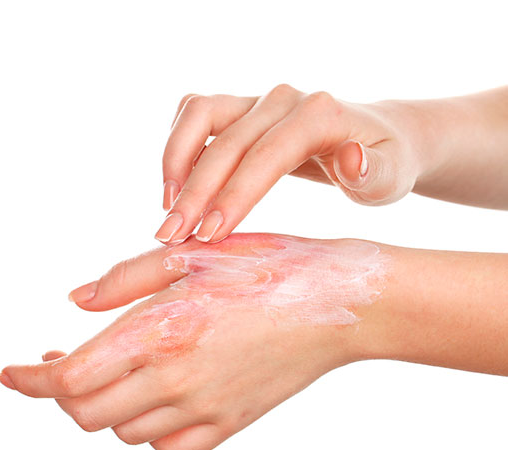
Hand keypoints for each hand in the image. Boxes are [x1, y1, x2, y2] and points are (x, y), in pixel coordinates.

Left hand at [0, 234, 389, 449]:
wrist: (339, 302)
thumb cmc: (270, 266)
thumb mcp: (193, 255)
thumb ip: (124, 281)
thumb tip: (73, 303)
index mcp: (161, 332)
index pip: (68, 379)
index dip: (28, 377)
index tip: (10, 369)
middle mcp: (176, 381)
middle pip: (87, 414)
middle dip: (62, 391)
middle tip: (63, 360)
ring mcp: (206, 409)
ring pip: (125, 432)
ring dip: (106, 405)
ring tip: (117, 370)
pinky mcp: (232, 421)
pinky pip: (171, 447)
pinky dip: (149, 429)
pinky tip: (160, 396)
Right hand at [155, 84, 424, 243]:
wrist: (376, 136)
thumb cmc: (384, 164)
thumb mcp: (392, 177)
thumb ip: (376, 173)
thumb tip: (350, 159)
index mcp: (320, 115)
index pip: (266, 154)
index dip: (233, 194)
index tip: (208, 237)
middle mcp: (284, 100)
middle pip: (225, 140)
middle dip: (194, 192)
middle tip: (171, 238)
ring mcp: (259, 99)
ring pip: (198, 115)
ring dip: (175, 162)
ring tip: (168, 210)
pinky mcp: (242, 107)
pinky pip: (196, 115)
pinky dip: (178, 147)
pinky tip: (175, 188)